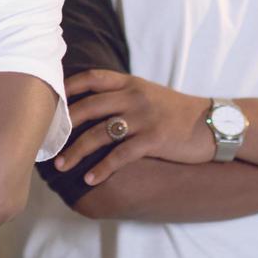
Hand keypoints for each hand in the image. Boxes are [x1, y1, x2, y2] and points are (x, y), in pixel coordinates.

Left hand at [53, 70, 213, 186]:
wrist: (211, 123)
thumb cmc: (176, 111)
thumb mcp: (148, 94)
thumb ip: (122, 95)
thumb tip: (89, 105)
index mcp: (130, 83)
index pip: (92, 78)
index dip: (67, 88)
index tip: (49, 102)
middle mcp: (134, 96)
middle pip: (88, 107)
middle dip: (63, 126)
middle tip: (46, 142)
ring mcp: (144, 117)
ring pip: (99, 133)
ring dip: (77, 151)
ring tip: (62, 167)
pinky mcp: (154, 138)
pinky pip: (121, 154)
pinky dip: (102, 168)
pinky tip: (90, 179)